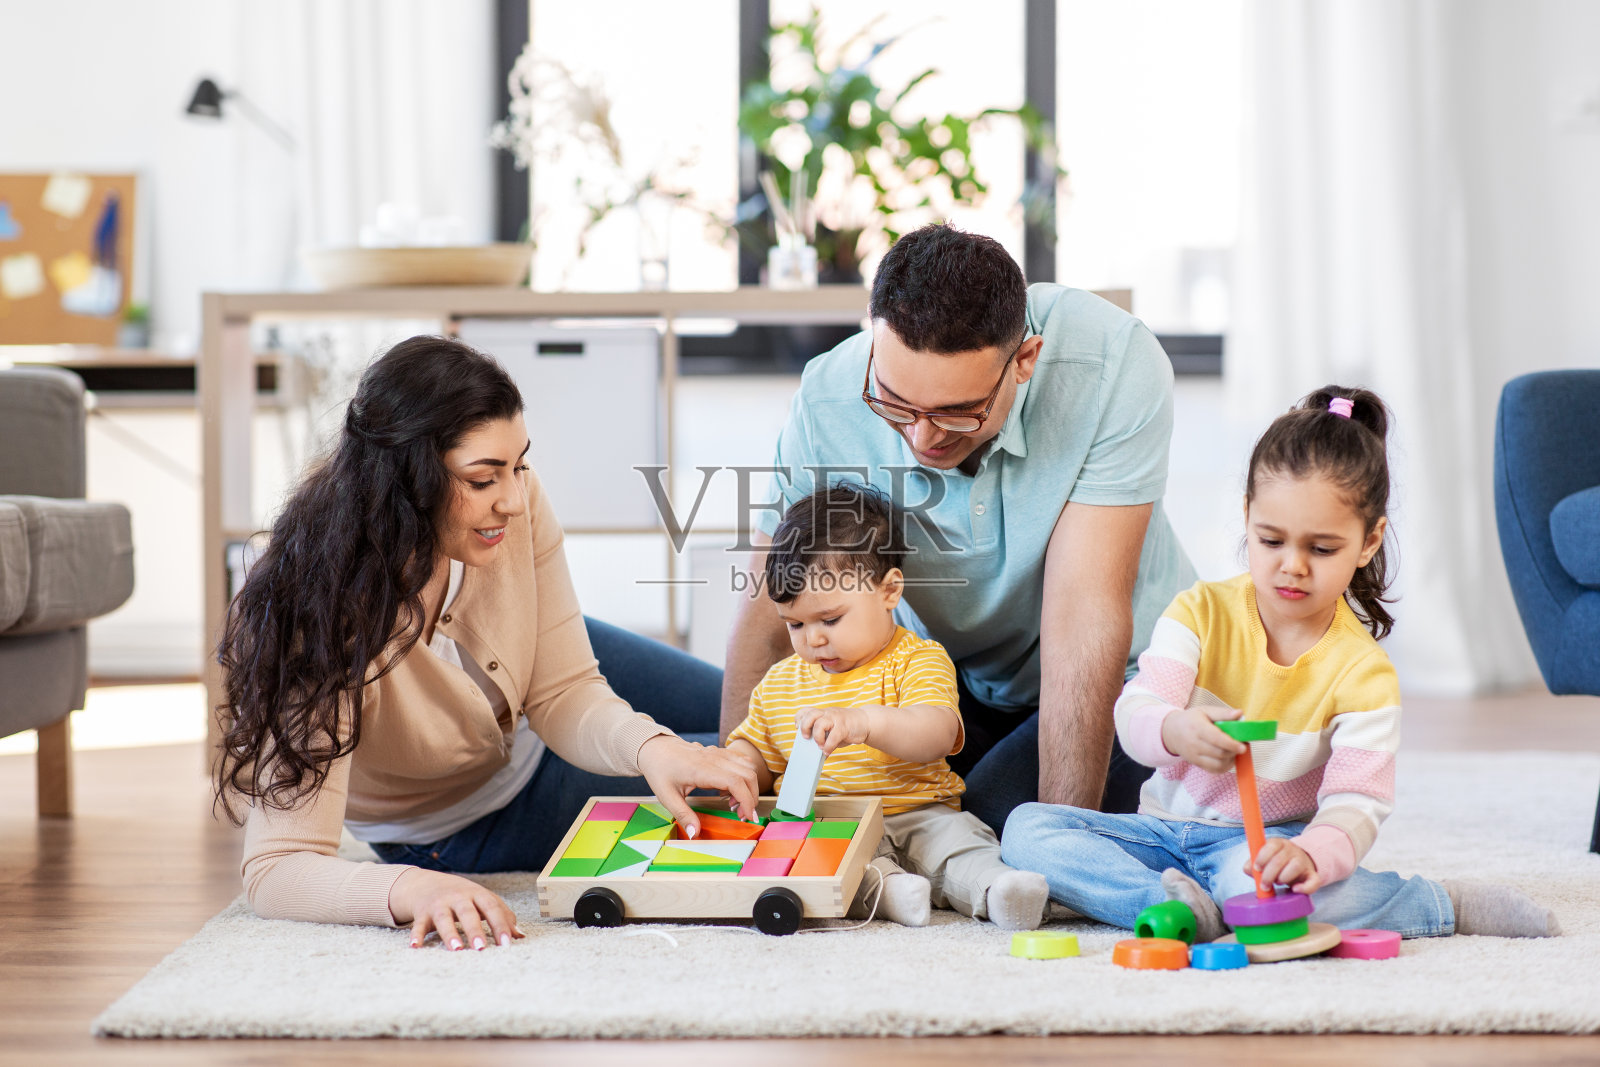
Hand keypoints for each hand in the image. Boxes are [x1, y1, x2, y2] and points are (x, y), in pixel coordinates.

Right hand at [388, 868, 521, 949]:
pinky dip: (416, 935)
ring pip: (444, 918)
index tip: (507, 944)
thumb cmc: (462, 896)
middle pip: (467, 913)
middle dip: (474, 930)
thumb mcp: (483, 900)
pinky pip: (419, 924)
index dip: (500, 925)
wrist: (426, 882)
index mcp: (477, 894)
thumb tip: (520, 936)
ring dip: (450, 933)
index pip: (492, 908)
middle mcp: (458, 897)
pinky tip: (416, 947)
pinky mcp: (422, 912)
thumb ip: (502, 915)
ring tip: (456, 949)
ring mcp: (439, 904)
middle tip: (481, 948)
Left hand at [637, 734, 760, 833]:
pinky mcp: (720, 753)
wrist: (656, 748)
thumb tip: (694, 833)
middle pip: (748, 775)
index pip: (736, 782)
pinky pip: (742, 761)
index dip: (747, 800)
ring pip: (748, 767)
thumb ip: (683, 815)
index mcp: (702, 769)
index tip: (747, 817)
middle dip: (751, 797)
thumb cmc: (660, 770)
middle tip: (741, 814)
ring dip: (749, 787)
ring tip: (734, 803)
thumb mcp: (667, 796)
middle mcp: (715, 758)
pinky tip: (730, 789)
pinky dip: (745, 777)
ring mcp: (719, 753)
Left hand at [795, 706, 869, 753]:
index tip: (798, 728)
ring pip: (819, 723)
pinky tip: (828, 751)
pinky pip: (833, 736)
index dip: (799, 719)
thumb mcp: (833, 729)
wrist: (867, 722)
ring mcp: (836, 718)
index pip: (806, 711)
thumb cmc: (848, 727)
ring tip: (820, 745)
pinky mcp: (844, 726)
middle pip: (810, 715)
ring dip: (817, 737)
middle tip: (807, 737)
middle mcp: (828, 713)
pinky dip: (828, 746)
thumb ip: (824, 737)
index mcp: (823, 713)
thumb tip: (815, 754)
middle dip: (805, 727)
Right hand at [1160, 706, 1245, 771]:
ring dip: (1231, 759)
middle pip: (1219, 753)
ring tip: (1234, 751)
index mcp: (1198, 728)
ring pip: (1218, 764)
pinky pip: (1214, 770)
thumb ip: (1223, 713)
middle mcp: (1194, 744)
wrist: (1171, 732)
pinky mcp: (1196, 763)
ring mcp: (1194, 756)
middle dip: (1234, 751)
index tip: (1243, 746)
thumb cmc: (1190, 720)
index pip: (1216, 739)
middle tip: (1242, 745)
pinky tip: (1227, 758)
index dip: (1231, 744)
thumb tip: (1240, 714)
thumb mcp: (1205, 711)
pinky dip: (1225, 767)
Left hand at [1250, 838, 1322, 893]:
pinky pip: (1313, 882)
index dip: (1262, 858)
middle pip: (1279, 859)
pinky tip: (1294, 890)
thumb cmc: (1276, 863)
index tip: (1257, 868)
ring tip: (1278, 882)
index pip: (1271, 846)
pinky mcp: (1313, 875)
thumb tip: (1248, 869)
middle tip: (1264, 885)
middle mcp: (1292, 850)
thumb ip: (1253, 863)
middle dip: (1268, 875)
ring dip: (1283, 878)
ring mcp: (1304, 861)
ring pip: (1295, 867)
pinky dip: (1304, 888)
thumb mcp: (1264, 860)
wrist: (1299, 864)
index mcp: (1278, 843)